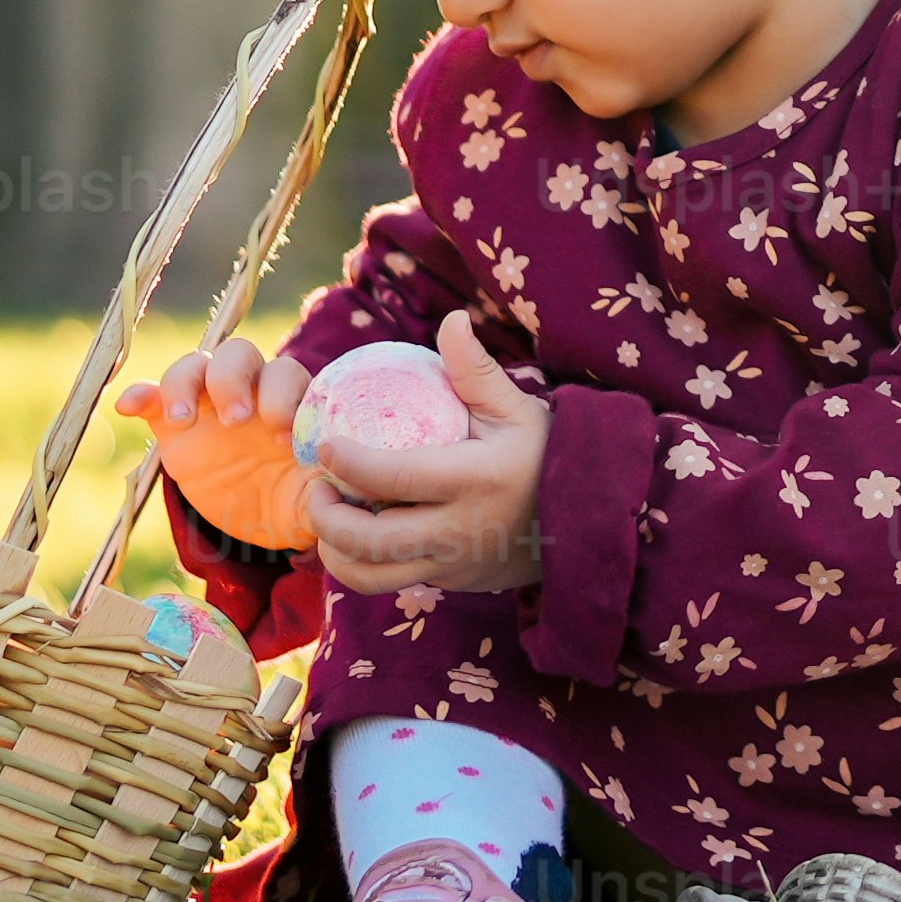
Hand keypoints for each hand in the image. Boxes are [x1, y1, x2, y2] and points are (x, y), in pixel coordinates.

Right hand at [123, 327, 312, 555]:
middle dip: (235, 382)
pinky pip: (152, 395)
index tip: (282, 437)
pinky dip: (140, 393)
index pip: (288, 375)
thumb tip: (334, 492)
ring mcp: (208, 403)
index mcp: (290, 402)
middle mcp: (250, 390)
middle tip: (236, 422)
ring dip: (185, 382)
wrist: (255, 518)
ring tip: (183, 419)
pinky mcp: (171, 423)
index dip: (284, 398)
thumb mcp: (310, 504)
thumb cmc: (291, 499)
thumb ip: (324, 495)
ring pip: (195, 365)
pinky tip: (129, 405)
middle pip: (239, 355)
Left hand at [303, 311, 548, 600]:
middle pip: (370, 540)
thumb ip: (475, 370)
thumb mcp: (517, 409)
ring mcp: (453, 564)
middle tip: (315, 489)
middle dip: (326, 518)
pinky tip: (357, 535)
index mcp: (474, 480)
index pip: (396, 478)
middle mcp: (459, 530)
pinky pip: (390, 582)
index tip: (325, 446)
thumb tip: (452, 318)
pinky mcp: (450, 583)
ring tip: (328, 520)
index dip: (350, 465)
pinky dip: (361, 564)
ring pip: (371, 576)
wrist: (584, 522)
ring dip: (336, 551)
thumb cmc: (544, 454)